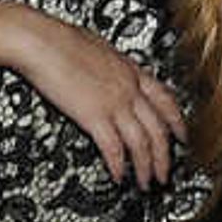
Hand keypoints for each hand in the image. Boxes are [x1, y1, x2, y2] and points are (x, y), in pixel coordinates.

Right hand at [0, 8, 188, 186]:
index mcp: (131, 70)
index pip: (166, 100)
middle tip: (166, 172)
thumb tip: (109, 71)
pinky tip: (118, 176)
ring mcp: (114, 102)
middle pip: (159, 127)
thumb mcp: (97, 48)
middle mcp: (129, 88)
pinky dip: (118, 165)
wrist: (39, 39)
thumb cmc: (59, 39)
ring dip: (146, 167)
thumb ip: (110, 66)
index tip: (183, 135)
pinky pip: (113, 147)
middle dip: (166, 155)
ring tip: (146, 182)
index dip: (177, 121)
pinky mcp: (94, 115)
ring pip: (142, 142)